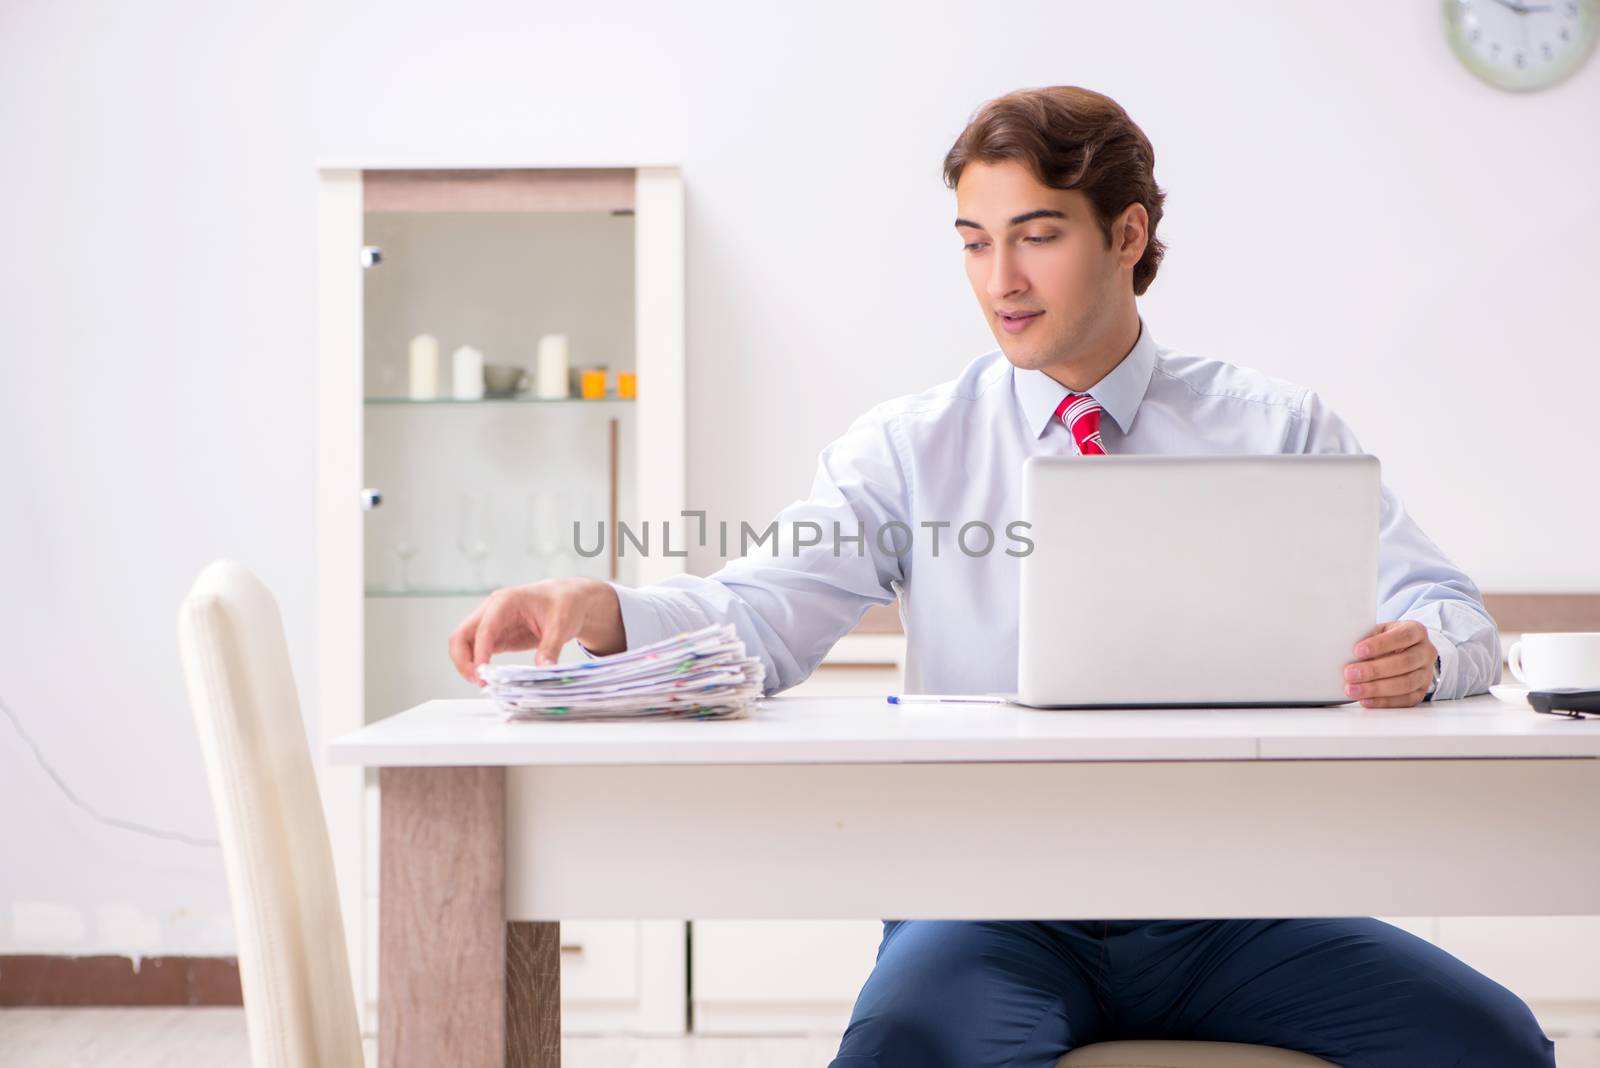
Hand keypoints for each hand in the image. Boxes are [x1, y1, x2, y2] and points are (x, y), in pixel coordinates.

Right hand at [447, 577, 624, 685]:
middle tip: (479, 682)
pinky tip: (490, 681)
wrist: (569, 599)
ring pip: (465, 646)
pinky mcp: (498, 638)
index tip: (482, 674)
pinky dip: (479, 667)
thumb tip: (543, 669)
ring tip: (484, 684)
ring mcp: (492, 625)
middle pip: (461, 636)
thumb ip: (551, 646)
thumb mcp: (562, 623)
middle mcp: (492, 611)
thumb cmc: (564, 603)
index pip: (483, 628)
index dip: (480, 652)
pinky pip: (479, 653)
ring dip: (468, 666)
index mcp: (505, 601)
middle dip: (464, 661)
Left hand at [1343, 620, 1437, 707]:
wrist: (1403, 651)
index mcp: (1416, 631)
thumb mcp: (1378, 631)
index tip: (1357, 651)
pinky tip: (1366, 700)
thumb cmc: (1386, 640)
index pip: (1403, 636)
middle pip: (1404, 662)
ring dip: (1376, 689)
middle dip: (1374, 670)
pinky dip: (1384, 702)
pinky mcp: (1421, 692)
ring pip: (1406, 683)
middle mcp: (1426, 652)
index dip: (1380, 644)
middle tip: (1349, 674)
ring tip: (1353, 690)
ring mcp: (1426, 673)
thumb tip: (1343, 648)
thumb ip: (1366, 636)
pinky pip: (1406, 700)